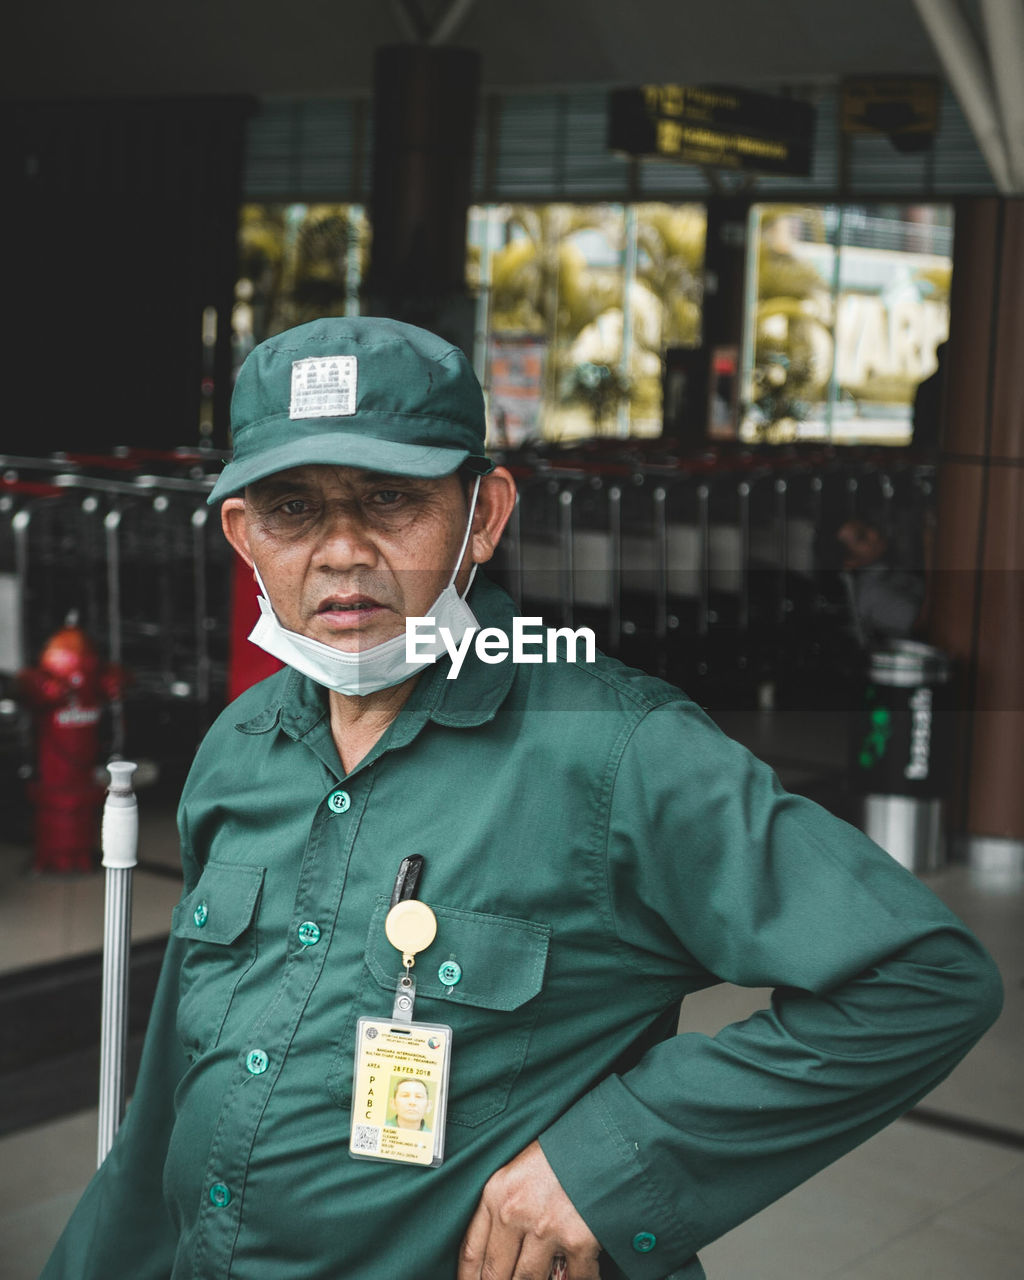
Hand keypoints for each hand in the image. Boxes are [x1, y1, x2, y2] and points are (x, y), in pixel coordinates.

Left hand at [459, 1141, 601, 1279]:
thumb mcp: (517, 1171)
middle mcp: (516, 1212)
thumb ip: (502, 1207)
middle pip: (495, 1274)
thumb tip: (495, 1251)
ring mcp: (546, 1227)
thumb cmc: (559, 1153)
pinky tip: (578, 1276)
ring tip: (539, 1278)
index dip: (468, 1279)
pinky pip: (574, 1279)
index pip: (472, 1251)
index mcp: (496, 1194)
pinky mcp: (577, 1239)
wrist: (600, 1138)